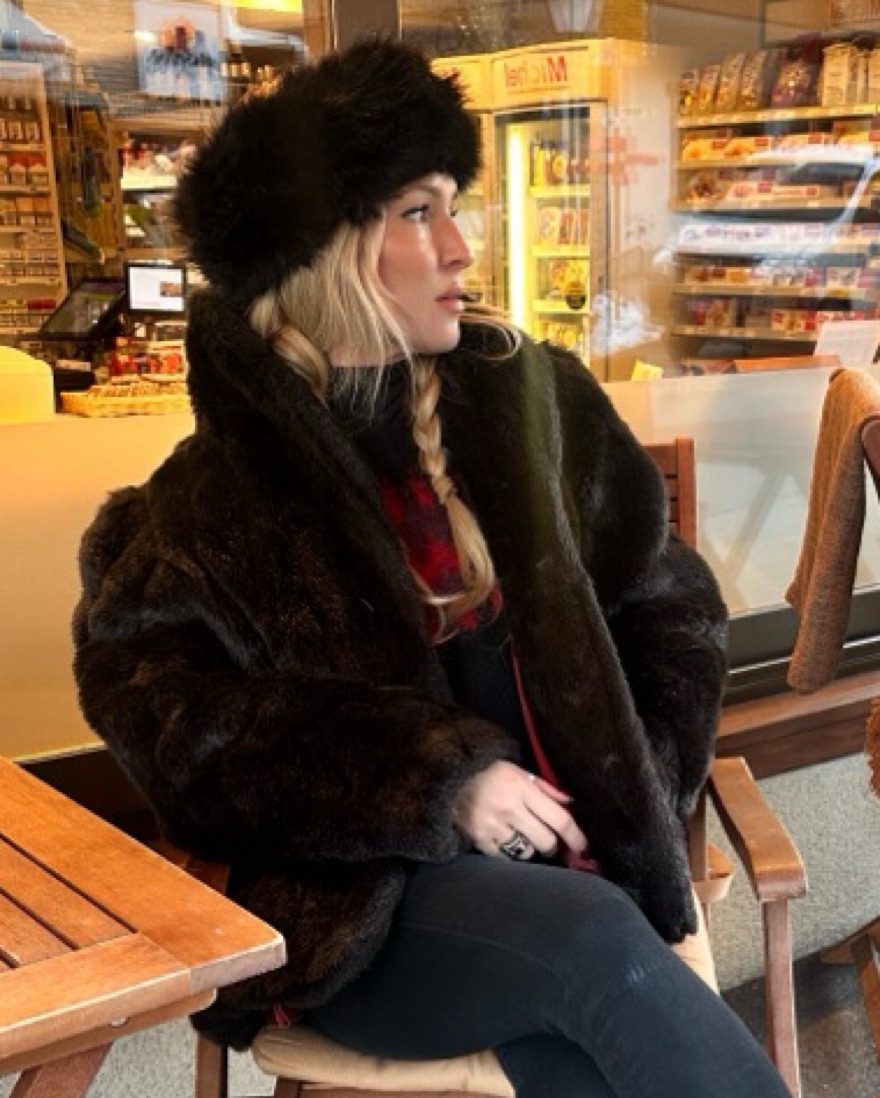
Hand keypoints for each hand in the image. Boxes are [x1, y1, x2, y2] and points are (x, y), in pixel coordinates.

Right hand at [454, 760, 587, 859]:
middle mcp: (509, 809)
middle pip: (545, 841)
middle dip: (552, 844)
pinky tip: (505, 839)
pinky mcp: (479, 840)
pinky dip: (509, 852)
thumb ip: (545, 788)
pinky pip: (505, 857)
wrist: (448, 779)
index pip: (558, 819)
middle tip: (548, 840)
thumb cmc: (488, 773)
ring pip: (526, 852)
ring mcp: (492, 827)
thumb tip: (571, 803)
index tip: (582, 846)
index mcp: (521, 789)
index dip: (575, 836)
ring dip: (529, 847)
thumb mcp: (518, 771)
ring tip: (521, 835)